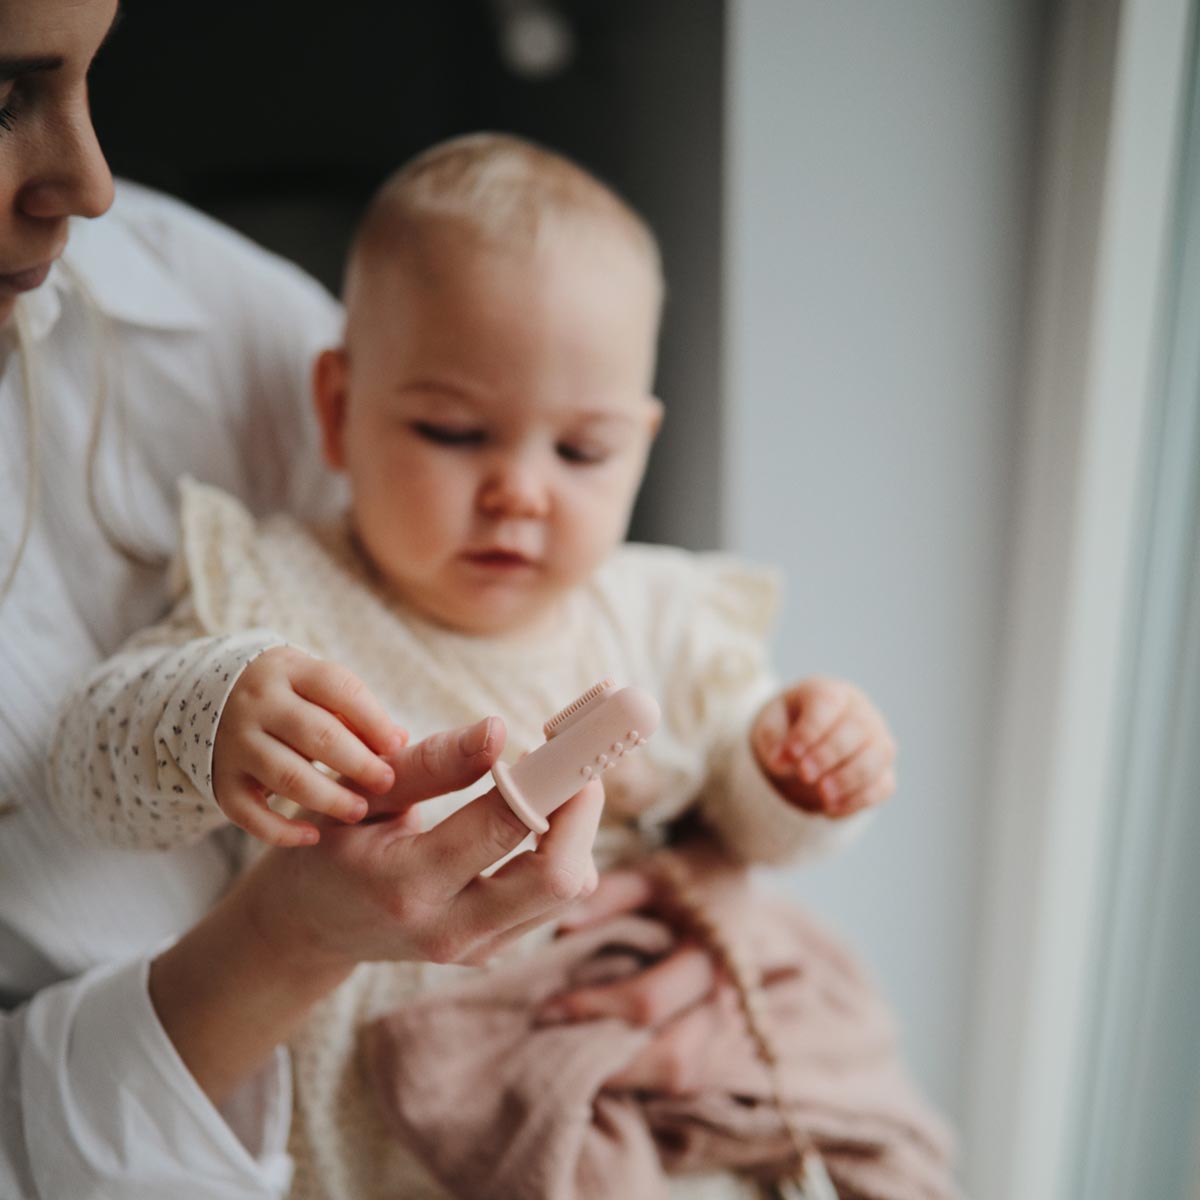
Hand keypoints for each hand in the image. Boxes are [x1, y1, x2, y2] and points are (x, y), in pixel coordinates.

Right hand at [212, 646, 404, 845]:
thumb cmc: (289, 696)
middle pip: (316, 735)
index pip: (338, 689)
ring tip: (359, 811)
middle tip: (386, 783)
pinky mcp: (221, 780)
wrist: (213, 697)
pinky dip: (281, 831)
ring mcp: (234, 743)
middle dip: (358, 763)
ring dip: (329, 798)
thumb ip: (355, 712)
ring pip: (286, 776)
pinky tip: (314, 836)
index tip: (397, 747)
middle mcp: (258, 704)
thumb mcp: (316, 688)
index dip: (372, 720)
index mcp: (289, 671)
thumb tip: (398, 741)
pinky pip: (249, 813)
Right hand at [242, 715, 602, 970]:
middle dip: (582, 809)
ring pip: (571, 889)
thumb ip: (430, 763)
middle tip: (571, 761)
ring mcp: (475, 950)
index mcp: (406, 884)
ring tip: (545, 784)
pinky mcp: (493, 951)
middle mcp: (449, 929)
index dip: (550, 777)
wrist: (309, 926)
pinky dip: (562, 852)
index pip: (505, 826)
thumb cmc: (332, 844)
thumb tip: (498, 729)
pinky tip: (532, 818)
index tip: (570, 740)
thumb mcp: (362, 793)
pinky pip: (556, 900)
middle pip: (560, 878)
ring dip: (576, 829)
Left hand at [538, 842, 755, 1094]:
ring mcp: (724, 1024)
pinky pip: (680, 1074)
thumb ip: (610, 895)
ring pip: (680, 1076)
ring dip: (626, 1074)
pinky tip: (603, 1053)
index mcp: (710, 953)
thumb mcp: (649, 875)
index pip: (648, 1001)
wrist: (730, 881)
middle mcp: (724, 998)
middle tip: (557, 1046)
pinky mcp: (715, 1039)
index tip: (547, 1008)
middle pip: (674, 1058)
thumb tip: (562, 927)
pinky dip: (641, 1073)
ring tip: (576, 1053)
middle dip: (612, 1060)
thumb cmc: (683, 877)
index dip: (592, 1008)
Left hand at [751, 675, 896, 816]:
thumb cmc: (787, 728)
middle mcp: (860, 711)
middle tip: (805, 775)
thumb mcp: (770, 727)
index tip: (792, 754)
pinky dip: (859, 800)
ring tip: (823, 795)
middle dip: (830, 755)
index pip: (827, 702)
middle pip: (858, 727)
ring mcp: (877, 740)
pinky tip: (831, 810)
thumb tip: (782, 763)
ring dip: (851, 778)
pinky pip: (883, 785)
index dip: (810, 730)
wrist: (805, 744)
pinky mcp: (883, 771)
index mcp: (829, 692)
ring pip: (878, 755)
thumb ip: (772, 740)